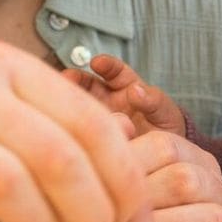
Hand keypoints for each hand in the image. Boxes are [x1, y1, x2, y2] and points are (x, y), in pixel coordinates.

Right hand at [62, 54, 185, 135]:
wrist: (163, 159)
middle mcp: (106, 100)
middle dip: (76, 78)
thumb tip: (135, 90)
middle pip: (86, 84)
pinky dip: (73, 128)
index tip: (97, 62)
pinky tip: (66, 130)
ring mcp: (96, 118)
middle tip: (66, 77)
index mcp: (125, 86)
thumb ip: (152, 100)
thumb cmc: (164, 128)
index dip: (106, 65)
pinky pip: (81, 131)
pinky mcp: (91, 136)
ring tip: (58, 103)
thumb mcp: (164, 111)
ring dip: (68, 102)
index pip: (113, 71)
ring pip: (78, 106)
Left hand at [75, 125, 221, 221]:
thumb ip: (113, 159)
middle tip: (105, 216)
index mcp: (193, 166)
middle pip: (190, 180)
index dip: (128, 161)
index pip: (169, 146)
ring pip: (212, 219)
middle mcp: (218, 195)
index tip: (92, 180)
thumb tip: (117, 123)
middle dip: (142, 197)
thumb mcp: (105, 199)